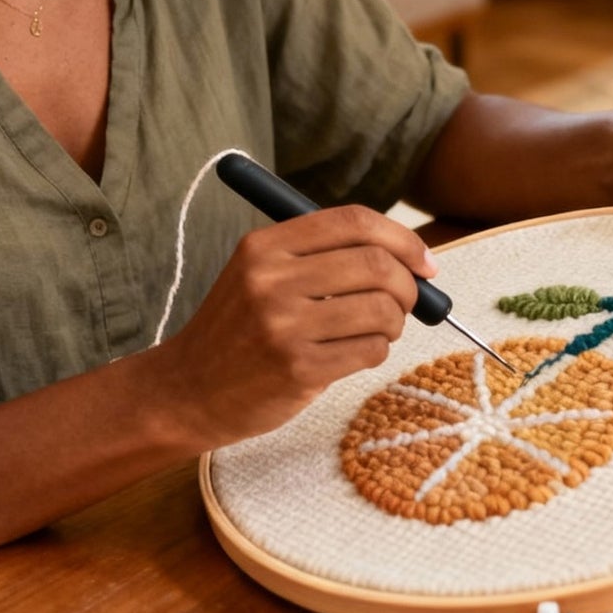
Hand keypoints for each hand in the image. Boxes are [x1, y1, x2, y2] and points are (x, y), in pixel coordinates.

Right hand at [156, 206, 434, 447]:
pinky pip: (370, 351)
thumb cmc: (240, 328)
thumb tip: (410, 257)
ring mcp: (284, 326)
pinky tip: (351, 355)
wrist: (187, 390)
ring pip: (381, 310)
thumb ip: (322, 255)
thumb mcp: (261, 273)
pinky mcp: (298, 369)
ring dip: (394, 323)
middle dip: (409, 285)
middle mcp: (272, 280)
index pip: (353, 222)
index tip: (424, 262)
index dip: (402, 238)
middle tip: (408, 301)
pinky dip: (375, 351)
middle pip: (376, 265)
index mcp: (265, 245)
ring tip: (376, 330)